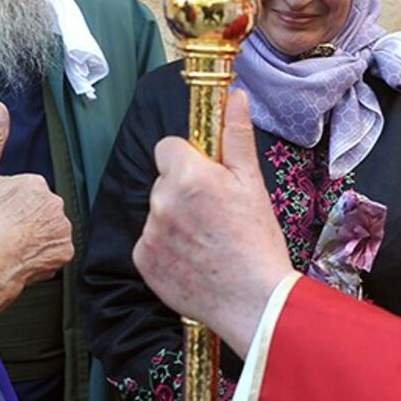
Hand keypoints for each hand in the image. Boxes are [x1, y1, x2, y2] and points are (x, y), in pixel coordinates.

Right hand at [0, 101, 73, 337]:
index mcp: (36, 182)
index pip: (26, 193)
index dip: (8, 207)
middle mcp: (55, 202)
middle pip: (39, 211)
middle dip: (24, 221)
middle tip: (2, 233)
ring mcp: (62, 228)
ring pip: (48, 231)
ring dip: (34, 238)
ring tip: (11, 247)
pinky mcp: (65, 251)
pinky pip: (55, 252)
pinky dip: (42, 256)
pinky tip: (23, 258)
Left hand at [133, 91, 291, 354]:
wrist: (254, 303)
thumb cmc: (257, 242)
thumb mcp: (252, 184)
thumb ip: (236, 137)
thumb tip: (235, 97)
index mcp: (187, 176)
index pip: (168, 147)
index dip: (189, 159)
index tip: (208, 177)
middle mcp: (161, 201)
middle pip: (164, 180)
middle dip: (183, 190)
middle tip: (215, 215)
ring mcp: (148, 233)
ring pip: (157, 211)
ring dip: (175, 219)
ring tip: (207, 241)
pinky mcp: (142, 262)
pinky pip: (150, 242)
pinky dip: (166, 248)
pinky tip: (194, 260)